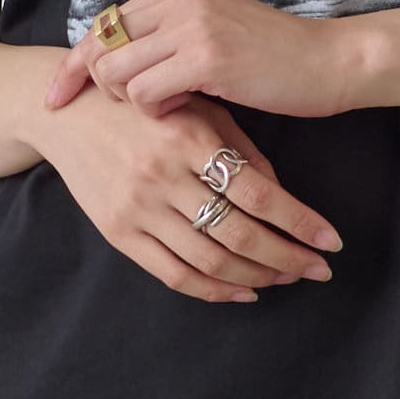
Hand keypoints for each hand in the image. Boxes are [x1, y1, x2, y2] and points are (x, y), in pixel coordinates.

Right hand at [36, 83, 342, 303]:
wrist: (68, 115)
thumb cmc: (145, 107)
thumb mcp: (198, 109)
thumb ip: (241, 149)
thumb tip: (284, 196)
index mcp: (189, 138)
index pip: (259, 193)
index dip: (300, 222)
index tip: (331, 241)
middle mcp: (162, 175)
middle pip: (239, 233)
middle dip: (288, 257)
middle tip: (318, 270)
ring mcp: (137, 208)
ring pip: (210, 260)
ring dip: (258, 276)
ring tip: (287, 277)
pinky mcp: (118, 232)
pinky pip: (174, 275)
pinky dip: (214, 290)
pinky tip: (244, 291)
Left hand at [45, 0, 350, 117]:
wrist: (328, 62)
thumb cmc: (271, 56)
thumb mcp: (212, 29)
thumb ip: (166, 33)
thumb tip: (110, 60)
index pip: (104, 22)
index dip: (75, 63)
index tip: (56, 96)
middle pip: (101, 46)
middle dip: (93, 87)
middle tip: (113, 116)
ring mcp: (192, 23)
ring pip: (116, 72)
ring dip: (128, 101)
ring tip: (161, 110)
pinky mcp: (206, 57)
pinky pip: (145, 91)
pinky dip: (152, 110)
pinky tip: (177, 112)